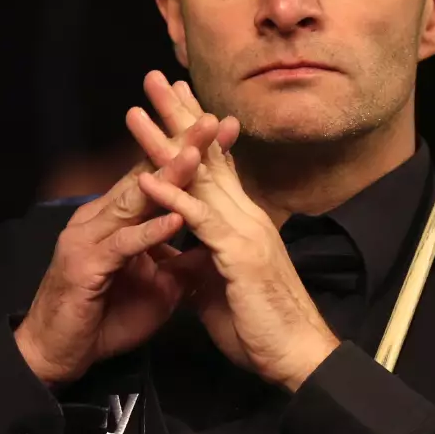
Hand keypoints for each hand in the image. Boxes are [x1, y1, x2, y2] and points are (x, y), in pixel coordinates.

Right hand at [14, 81, 237, 386]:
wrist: (59, 356)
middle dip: (181, 148)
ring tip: (198, 154)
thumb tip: (214, 246)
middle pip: (146, 176)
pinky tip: (175, 218)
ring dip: (167, 177)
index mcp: (117, 219)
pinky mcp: (84, 265)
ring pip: (134, 200)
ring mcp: (88, 238)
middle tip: (213, 121)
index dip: (190, 154)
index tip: (225, 130)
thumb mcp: (156, 288)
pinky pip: (122, 244)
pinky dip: (150, 232)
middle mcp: (100, 218)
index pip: (157, 176)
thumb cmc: (104, 319)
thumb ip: (181, 262)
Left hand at [130, 78, 339, 392]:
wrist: (295, 355)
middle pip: (208, 155)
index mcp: (242, 219)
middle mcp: (245, 213)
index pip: (216, 163)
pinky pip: (200, 221)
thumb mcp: (222, 287)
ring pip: (200, 177)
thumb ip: (203, 263)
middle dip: (180, 115)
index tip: (175, 98)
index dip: (195, 129)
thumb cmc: (261, 325)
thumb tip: (184, 258)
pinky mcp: (238, 254)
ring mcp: (244, 230)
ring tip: (139, 111)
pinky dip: (174, 199)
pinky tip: (148, 179)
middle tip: (156, 78)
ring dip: (167, 144)